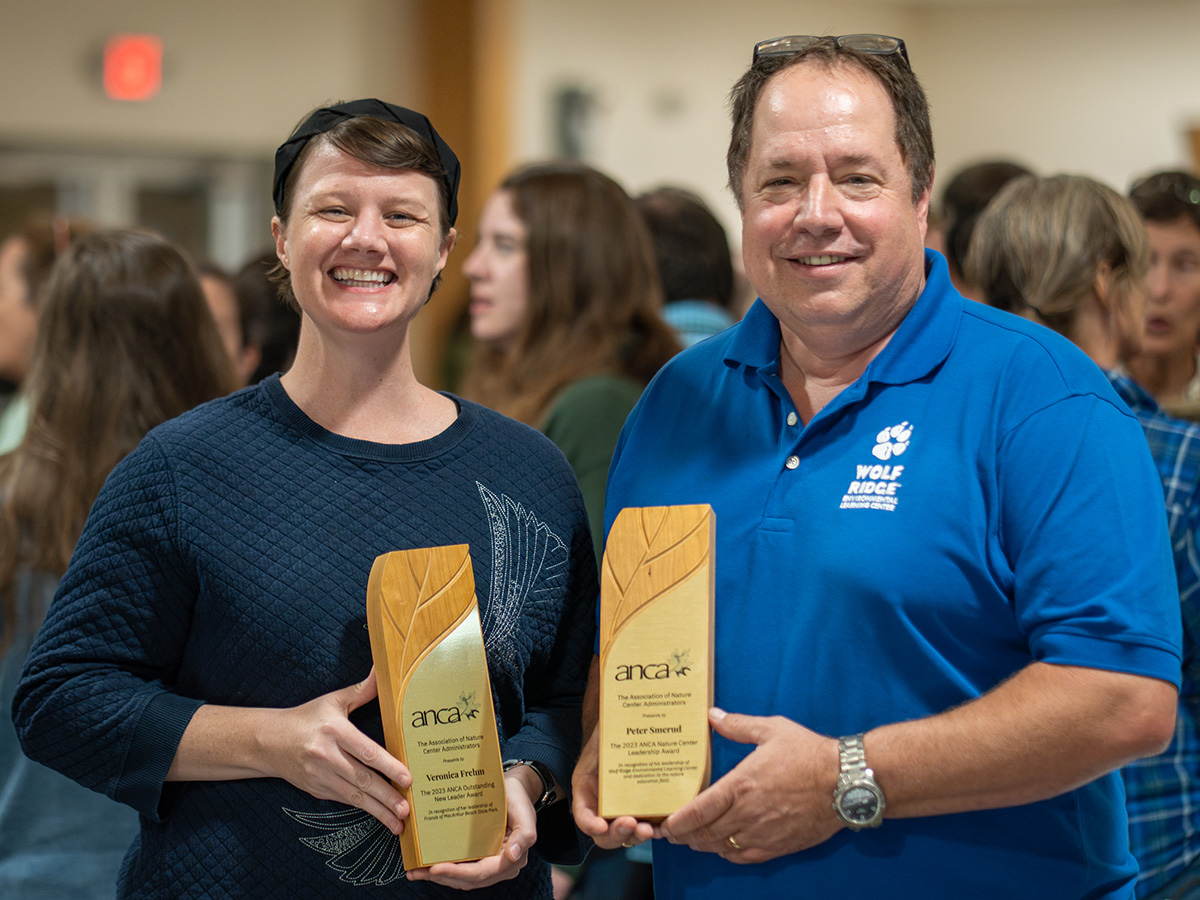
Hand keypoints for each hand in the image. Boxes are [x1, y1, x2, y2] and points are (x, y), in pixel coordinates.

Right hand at [260, 668, 410, 834]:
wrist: (269, 741)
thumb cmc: (307, 718)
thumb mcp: (333, 700)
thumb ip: (362, 690)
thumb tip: (384, 669)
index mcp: (334, 731)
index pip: (366, 752)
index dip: (389, 766)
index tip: (407, 779)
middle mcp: (326, 755)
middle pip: (362, 779)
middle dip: (386, 796)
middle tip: (407, 809)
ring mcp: (320, 776)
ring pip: (354, 796)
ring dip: (377, 810)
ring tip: (398, 822)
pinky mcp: (317, 789)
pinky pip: (344, 800)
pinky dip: (362, 808)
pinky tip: (379, 815)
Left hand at [405, 767, 538, 888]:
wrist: (516, 788)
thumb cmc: (519, 798)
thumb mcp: (524, 812)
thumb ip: (524, 835)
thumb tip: (514, 856)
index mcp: (512, 859)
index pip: (481, 872)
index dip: (457, 873)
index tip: (435, 868)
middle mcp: (500, 866)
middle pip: (468, 880)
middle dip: (441, 877)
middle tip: (416, 872)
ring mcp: (489, 863)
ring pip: (461, 878)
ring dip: (438, 877)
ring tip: (415, 871)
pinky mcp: (480, 856)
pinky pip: (461, 868)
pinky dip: (444, 869)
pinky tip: (427, 863)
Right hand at [571, 727, 655, 849]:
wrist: (630, 729)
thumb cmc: (614, 732)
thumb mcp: (602, 736)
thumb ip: (602, 742)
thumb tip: (606, 729)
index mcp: (587, 789)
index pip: (583, 814)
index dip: (589, 823)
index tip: (600, 825)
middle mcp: (603, 804)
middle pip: (604, 834)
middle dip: (617, 833)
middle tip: (631, 823)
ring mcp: (623, 810)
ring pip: (626, 835)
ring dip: (636, 836)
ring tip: (648, 829)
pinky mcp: (644, 811)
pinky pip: (645, 827)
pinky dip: (652, 830)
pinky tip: (661, 826)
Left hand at [658, 708, 841, 863]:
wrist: (845, 782)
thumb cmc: (809, 753)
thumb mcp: (772, 729)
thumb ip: (738, 725)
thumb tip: (713, 715)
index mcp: (741, 785)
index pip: (698, 811)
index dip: (677, 822)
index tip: (664, 824)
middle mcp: (748, 813)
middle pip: (705, 833)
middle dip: (684, 835)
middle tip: (671, 833)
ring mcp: (763, 832)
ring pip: (722, 847)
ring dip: (703, 845)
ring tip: (692, 839)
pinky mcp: (779, 845)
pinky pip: (745, 857)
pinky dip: (728, 854)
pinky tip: (723, 848)